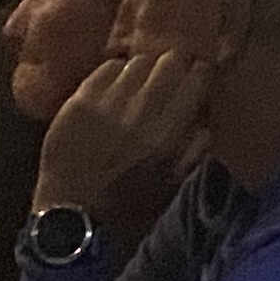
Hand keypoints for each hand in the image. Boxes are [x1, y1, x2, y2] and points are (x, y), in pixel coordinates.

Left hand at [36, 46, 214, 216]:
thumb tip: (206, 114)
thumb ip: (195, 146)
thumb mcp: (172, 184)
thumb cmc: (128, 209)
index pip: (197, 78)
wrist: (73, 220)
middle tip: (170, 76)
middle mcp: (141, 111)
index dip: (200, 73)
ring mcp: (108, 102)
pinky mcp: (80, 100)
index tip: (197, 77)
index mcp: (168, 134)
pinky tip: (115, 89)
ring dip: (144, 70)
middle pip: (170, 60)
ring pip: (139, 61)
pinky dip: (116, 74)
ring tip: (140, 85)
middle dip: (175, 65)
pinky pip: (107, 68)